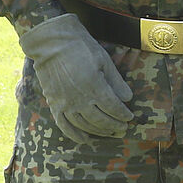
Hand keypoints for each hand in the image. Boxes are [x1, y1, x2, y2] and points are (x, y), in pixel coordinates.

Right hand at [18, 13, 133, 141]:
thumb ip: (116, 82)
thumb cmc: (81, 48)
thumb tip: (128, 98)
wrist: (52, 44)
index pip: (113, 107)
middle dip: (114, 125)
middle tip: (123, 128)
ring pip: (84, 124)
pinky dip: (74, 134)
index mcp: (95, 87)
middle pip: (101, 119)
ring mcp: (65, 103)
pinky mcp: (54, 104)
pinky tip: (84, 139)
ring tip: (109, 133)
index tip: (129, 116)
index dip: (122, 114)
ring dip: (98, 131)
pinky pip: (64, 125)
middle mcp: (80, 99)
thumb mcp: (104, 61)